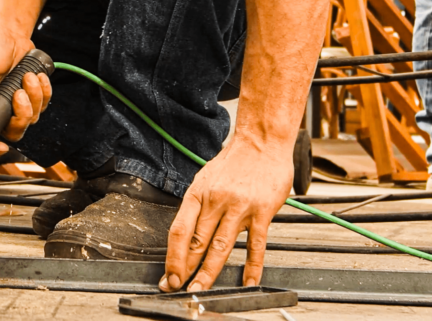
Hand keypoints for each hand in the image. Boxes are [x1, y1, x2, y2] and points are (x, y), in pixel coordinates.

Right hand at [0, 26, 51, 157]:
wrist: (9, 33)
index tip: (1, 147)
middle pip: (14, 130)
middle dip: (22, 115)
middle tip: (20, 94)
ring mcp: (16, 102)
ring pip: (31, 117)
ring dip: (34, 97)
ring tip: (28, 77)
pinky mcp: (31, 95)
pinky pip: (43, 104)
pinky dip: (45, 91)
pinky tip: (38, 77)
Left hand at [159, 136, 293, 291]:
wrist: (262, 142)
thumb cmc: (235, 160)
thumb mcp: (206, 177)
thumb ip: (198, 204)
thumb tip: (188, 232)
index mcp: (198, 193)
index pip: (179, 230)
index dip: (173, 256)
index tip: (169, 273)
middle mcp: (216, 201)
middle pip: (196, 242)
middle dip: (185, 269)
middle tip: (178, 288)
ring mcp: (239, 208)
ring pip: (220, 247)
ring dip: (209, 272)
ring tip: (201, 289)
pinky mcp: (262, 212)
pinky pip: (256, 246)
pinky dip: (252, 267)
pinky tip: (248, 282)